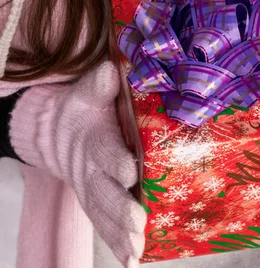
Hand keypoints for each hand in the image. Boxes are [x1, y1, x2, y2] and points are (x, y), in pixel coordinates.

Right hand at [10, 61, 146, 266]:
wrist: (59, 130)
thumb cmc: (83, 108)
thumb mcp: (87, 92)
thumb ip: (99, 85)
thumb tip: (110, 71)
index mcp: (92, 138)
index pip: (103, 150)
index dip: (114, 160)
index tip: (129, 172)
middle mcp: (89, 169)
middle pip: (103, 191)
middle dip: (120, 208)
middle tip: (138, 222)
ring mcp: (90, 188)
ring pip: (104, 213)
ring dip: (120, 232)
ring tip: (137, 249)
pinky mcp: (93, 201)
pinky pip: (103, 224)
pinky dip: (116, 242)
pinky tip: (132, 259)